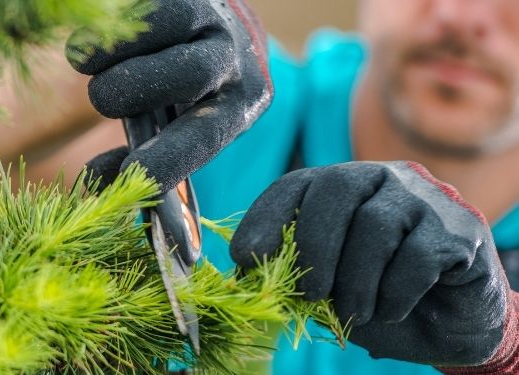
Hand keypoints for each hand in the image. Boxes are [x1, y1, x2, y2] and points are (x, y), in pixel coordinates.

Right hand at [66, 0, 272, 191]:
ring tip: (88, 65)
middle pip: (192, 74)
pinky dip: (112, 29)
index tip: (132, 176)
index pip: (207, 136)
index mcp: (237, 108)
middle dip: (136, 88)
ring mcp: (213, 17)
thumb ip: (138, 155)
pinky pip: (149, 6)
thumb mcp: (176, 127)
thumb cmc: (190, 93)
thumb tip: (96, 182)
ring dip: (116, 50)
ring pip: (171, 25)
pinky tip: (92, 45)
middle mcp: (235, 61)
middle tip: (102, 100)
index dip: (171, 157)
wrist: (220, 29)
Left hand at [230, 161, 517, 367]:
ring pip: (376, 223)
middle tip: (312, 294)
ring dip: (357, 280)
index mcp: (337, 189)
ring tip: (355, 313)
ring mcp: (422, 199)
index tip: (247, 258)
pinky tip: (392, 308)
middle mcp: (378, 180)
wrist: (448, 322)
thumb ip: (295, 273)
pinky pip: (418, 255)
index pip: (293, 186)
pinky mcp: (459, 229)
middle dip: (314, 246)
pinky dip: (396, 291)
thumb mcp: (328, 288)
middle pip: (336, 187)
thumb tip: (249, 272)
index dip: (264, 218)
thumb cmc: (376, 298)